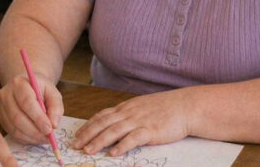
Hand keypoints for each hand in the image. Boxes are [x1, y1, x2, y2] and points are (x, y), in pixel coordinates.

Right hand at [0, 72, 63, 144]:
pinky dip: (25, 139)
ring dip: (31, 137)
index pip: (26, 102)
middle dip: (34, 130)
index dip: (38, 118)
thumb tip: (54, 124)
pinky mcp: (0, 118)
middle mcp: (6, 94)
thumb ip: (56, 106)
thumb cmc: (40, 89)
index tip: (49, 129)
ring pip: (14, 128)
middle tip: (48, 137)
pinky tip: (35, 137)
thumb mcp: (52, 92)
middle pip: (17, 117)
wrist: (26, 86)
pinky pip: (12, 133)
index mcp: (19, 83)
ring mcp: (1, 107)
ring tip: (44, 138)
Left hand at [72, 89, 190, 156]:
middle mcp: (128, 113)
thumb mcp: (140, 108)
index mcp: (125, 108)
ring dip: (99, 141)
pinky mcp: (150, 130)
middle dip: (87, 134)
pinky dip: (122, 146)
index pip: (101, 116)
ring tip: (88, 150)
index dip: (88, 126)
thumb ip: (127, 115)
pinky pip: (133, 138)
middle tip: (75, 145)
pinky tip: (113, 153)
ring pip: (114, 131)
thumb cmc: (163, 108)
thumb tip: (113, 124)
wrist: (183, 106)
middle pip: (103, 123)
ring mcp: (139, 121)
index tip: (77, 135)